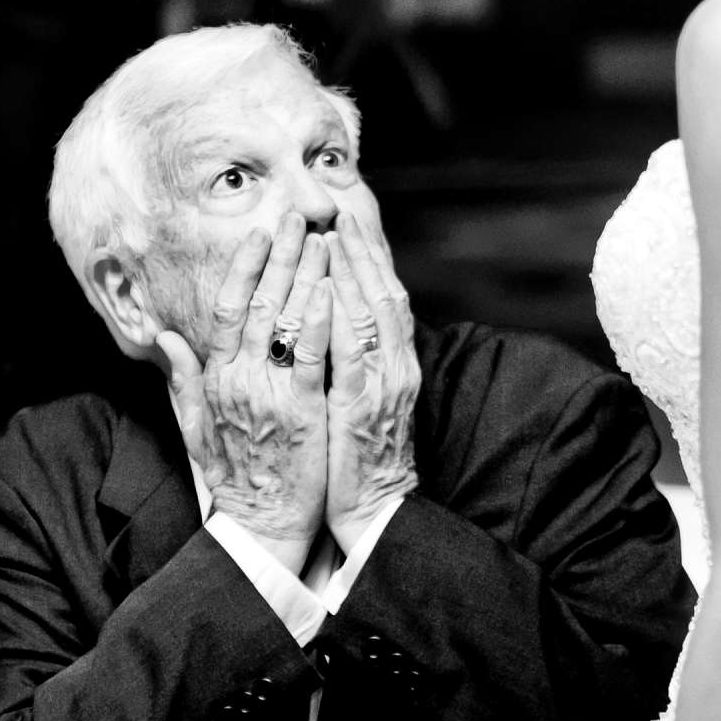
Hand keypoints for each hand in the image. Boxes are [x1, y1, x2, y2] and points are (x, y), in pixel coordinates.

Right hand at [155, 212, 334, 572]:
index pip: (227, 308)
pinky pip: (312, 357)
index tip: (259, 232)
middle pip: (259, 303)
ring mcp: (270, 395)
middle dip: (280, 254)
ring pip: (286, 321)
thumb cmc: (237, 477)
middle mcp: (239, 380)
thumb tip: (164, 336)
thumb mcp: (196, 427)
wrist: (263, 528)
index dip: (244, 266)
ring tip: (322, 237)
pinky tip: (330, 289)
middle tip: (298, 216)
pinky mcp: (303, 413)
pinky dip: (320, 321)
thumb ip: (183, 380)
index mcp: (216, 380)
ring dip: (305, 274)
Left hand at [324, 215, 420, 553]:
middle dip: (361, 251)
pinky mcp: (360, 407)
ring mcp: (381, 385)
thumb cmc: (361, 456)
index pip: (384, 297)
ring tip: (332, 234)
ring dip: (351, 271)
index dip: (369, 258)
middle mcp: (396, 366)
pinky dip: (339, 320)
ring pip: (371, 315)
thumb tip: (341, 318)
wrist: (375, 510)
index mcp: (395, 364)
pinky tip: (325, 291)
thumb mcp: (364, 399)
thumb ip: (357, 358)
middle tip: (341, 210)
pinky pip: (350, 355)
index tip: (349, 221)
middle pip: (382, 294)